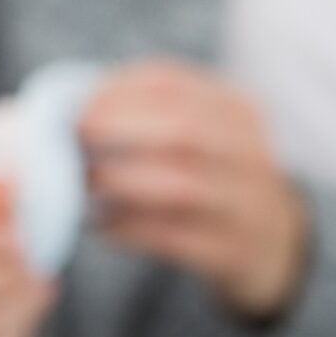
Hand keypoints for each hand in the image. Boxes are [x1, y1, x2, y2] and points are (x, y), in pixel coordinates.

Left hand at [80, 60, 308, 319]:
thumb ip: (149, 116)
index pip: (169, 84)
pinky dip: (128, 228)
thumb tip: (61, 109)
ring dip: (118, 182)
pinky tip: (100, 224)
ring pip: (179, 187)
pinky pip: (172, 238)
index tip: (69, 105)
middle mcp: (250, 153)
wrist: (274, 245)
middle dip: (114, 132)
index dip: (112, 92)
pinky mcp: (233, 252)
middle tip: (67, 141)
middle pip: (181, 131)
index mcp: (238, 110)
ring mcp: (247, 206)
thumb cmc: (214, 178)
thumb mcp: (204, 135)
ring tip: (80, 184)